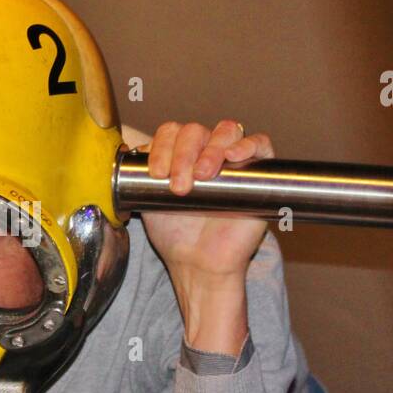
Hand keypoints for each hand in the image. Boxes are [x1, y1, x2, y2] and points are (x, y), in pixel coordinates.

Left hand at [136, 120, 274, 354]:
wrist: (198, 262)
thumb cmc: (176, 233)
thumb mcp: (147, 199)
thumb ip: (136, 175)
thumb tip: (131, 152)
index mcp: (180, 154)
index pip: (172, 131)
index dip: (162, 146)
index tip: (157, 174)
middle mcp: (207, 152)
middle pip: (196, 130)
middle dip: (183, 154)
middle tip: (179, 186)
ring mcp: (234, 160)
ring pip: (226, 131)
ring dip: (211, 149)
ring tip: (203, 175)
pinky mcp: (260, 173)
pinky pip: (261, 144)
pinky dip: (248, 145)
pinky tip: (233, 157)